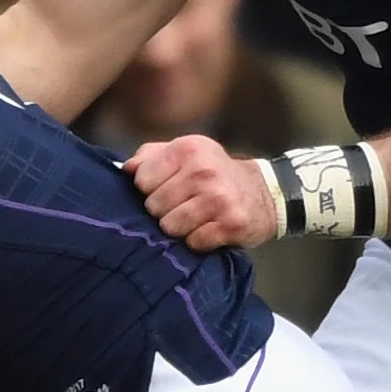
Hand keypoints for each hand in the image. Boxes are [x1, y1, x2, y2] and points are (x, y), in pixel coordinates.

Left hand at [128, 132, 281, 248]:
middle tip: (182, 207)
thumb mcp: (187, 154)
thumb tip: (124, 169)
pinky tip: (208, 230)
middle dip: (164, 211)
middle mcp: (203, 171)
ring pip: (170, 227)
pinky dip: (197, 241)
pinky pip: (193, 242)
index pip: (142, 179)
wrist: (266, 193)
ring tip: (194, 220)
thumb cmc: (216, 174)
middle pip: (154, 206)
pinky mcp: (230, 224)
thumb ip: (152, 156)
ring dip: (179, 229)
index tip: (166, 190)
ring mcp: (218, 199)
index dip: (149, 190)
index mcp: (188, 148)